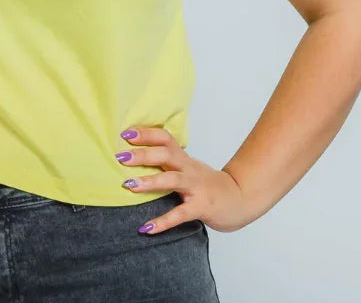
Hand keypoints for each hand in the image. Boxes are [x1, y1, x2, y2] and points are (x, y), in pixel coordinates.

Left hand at [116, 125, 260, 233]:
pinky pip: (181, 214)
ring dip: (150, 181)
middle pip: (166, 155)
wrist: (240, 198)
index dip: (146, 134)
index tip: (125, 133)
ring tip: (128, 185)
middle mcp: (189, 169)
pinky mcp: (202, 207)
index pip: (165, 139)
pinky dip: (163, 222)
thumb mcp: (188, 167)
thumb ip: (168, 161)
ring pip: (173, 180)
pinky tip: (147, 228)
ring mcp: (197, 188)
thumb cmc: (207, 184)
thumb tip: (134, 157)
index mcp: (184, 159)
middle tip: (120, 156)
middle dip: (143, 154)